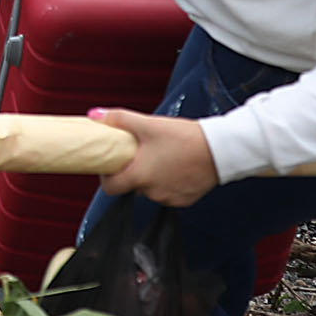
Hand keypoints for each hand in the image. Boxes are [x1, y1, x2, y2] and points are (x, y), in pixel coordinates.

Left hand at [89, 109, 218, 207]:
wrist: (220, 149)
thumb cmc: (184, 138)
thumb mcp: (148, 124)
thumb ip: (119, 119)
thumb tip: (95, 115)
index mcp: (140, 176)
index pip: (110, 188)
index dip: (107, 176)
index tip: (111, 164)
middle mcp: (153, 192)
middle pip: (132, 186)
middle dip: (133, 171)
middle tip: (141, 153)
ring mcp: (170, 198)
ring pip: (151, 189)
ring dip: (151, 176)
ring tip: (162, 156)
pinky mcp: (185, 200)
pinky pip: (168, 192)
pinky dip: (168, 182)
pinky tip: (176, 166)